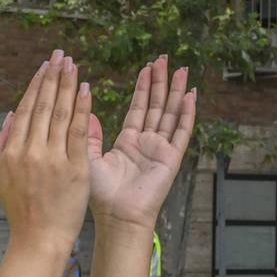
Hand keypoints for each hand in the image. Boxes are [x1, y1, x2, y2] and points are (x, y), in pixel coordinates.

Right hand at [0, 50, 92, 256]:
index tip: (45, 67)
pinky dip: (81, 108)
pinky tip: (86, 89)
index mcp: (12, 151)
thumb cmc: (21, 210)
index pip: (25, 109)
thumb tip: (9, 116)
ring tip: (73, 64)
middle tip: (60, 55)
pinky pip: (77, 132)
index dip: (36, 85)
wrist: (39, 239)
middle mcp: (30, 151)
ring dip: (67, 85)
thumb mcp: (0, 177)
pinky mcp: (74, 168)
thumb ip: (0, 145)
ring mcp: (52, 159)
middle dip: (53, 77)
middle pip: (42, 105)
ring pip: (59, 113)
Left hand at [87, 56, 196, 233]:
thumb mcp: (89, 158)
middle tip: (164, 59)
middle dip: (160, 82)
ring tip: (180, 69)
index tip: (146, 66)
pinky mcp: (171, 158)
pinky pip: (181, 132)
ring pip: (170, 114)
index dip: (143, 88)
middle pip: (156, 106)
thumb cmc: (101, 195)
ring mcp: (161, 150)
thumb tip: (86, 111)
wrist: (117, 217)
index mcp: (128, 142)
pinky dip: (187, 114)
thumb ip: (90, 134)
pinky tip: (190, 95)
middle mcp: (147, 143)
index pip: (138, 108)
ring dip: (175, 91)